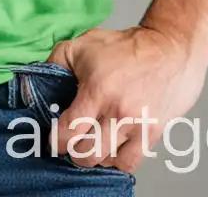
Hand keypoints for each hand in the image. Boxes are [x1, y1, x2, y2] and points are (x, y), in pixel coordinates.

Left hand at [46, 24, 207, 173]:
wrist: (170, 47)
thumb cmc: (126, 46)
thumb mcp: (84, 44)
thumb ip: (56, 61)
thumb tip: (37, 80)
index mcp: (97, 90)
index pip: (68, 131)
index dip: (56, 140)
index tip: (53, 137)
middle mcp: (117, 112)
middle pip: (85, 154)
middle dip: (73, 150)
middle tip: (71, 140)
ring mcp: (136, 126)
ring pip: (105, 160)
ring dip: (94, 155)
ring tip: (91, 142)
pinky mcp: (152, 133)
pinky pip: (128, 163)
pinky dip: (115, 160)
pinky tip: (111, 148)